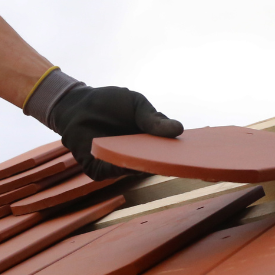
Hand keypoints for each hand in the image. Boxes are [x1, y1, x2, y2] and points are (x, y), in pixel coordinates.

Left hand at [51, 84, 183, 179]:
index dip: (180, 152)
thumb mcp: (136, 105)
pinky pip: (113, 171)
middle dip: (165, 161)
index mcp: (148, 141)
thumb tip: (179, 130)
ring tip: (157, 159)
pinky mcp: (99, 169)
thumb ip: (153, 119)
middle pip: (154, 163)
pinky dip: (121, 167)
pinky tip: (131, 162)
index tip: (196, 152)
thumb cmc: (109, 103)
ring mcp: (118, 164)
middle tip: (180, 159)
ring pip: (135, 169)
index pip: (167, 150)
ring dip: (145, 164)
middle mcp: (135, 155)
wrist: (78, 103)